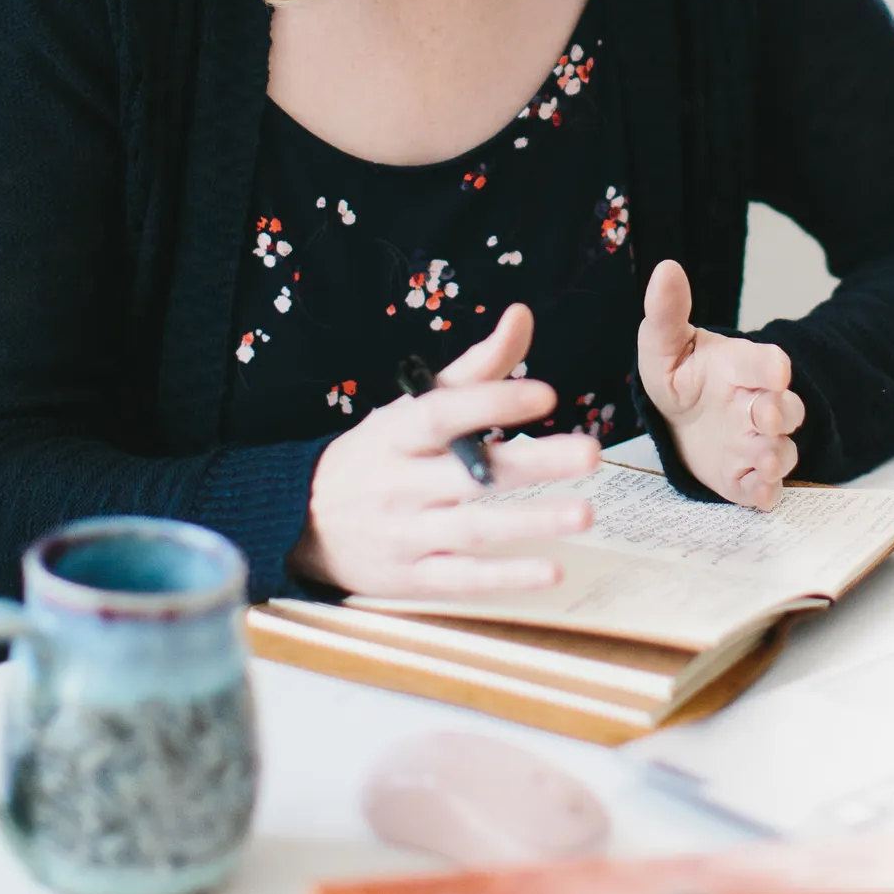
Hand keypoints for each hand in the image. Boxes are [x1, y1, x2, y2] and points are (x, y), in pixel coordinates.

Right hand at [290, 303, 596, 595]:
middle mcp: (400, 483)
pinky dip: (506, 577)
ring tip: (585, 511)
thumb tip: (523, 314)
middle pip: (469, 472)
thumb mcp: (413, 408)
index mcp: (398, 433)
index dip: (493, 402)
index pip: (444, 413)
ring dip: (531, 522)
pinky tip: (552, 570)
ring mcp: (405, 534)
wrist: (302, 522)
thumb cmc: (378, 456)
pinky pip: (462, 578)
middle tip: (591, 452)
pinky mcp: (412, 579)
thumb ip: (476, 369)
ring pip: (472, 528)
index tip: (546, 395)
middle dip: (532, 463)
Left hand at [636, 258, 804, 511]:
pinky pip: (765, 489)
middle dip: (781, 411)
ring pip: (780, 450)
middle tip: (767, 413)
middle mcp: (756, 405)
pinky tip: (760, 494)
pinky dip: (766, 492)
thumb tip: (665, 268)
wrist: (678, 420)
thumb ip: (667, 312)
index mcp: (740, 368)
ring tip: (763, 459)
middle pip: (786, 408)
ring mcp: (755, 442)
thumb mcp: (664, 343)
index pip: (764, 363)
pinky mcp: (746, 477)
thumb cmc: (679, 376)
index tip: (776, 367)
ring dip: (775, 455)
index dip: (770, 366)